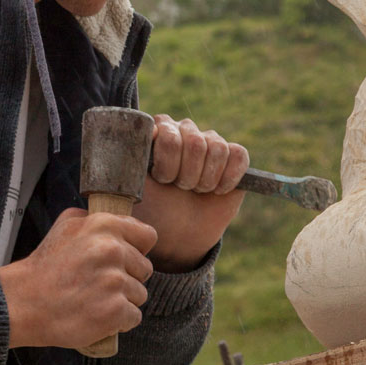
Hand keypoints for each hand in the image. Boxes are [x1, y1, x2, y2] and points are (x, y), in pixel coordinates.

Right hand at [0, 208, 157, 348]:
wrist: (23, 303)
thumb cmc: (44, 268)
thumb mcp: (64, 227)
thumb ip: (93, 219)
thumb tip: (118, 221)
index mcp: (104, 226)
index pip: (148, 236)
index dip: (137, 249)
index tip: (122, 259)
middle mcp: (112, 250)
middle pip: (145, 269)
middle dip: (127, 277)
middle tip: (99, 283)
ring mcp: (115, 282)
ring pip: (139, 294)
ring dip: (122, 300)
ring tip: (95, 299)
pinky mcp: (115, 311)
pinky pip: (133, 316)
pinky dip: (119, 321)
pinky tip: (97, 314)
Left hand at [132, 115, 248, 271]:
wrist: (175, 234)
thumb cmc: (151, 207)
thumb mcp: (130, 184)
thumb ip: (127, 157)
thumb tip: (134, 136)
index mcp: (157, 131)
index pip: (167, 132)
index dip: (167, 160)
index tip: (161, 179)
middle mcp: (184, 130)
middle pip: (194, 141)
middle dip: (186, 174)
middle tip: (179, 188)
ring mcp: (210, 141)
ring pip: (217, 148)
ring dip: (205, 179)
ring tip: (194, 191)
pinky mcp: (234, 157)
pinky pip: (238, 155)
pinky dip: (228, 179)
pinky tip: (216, 191)